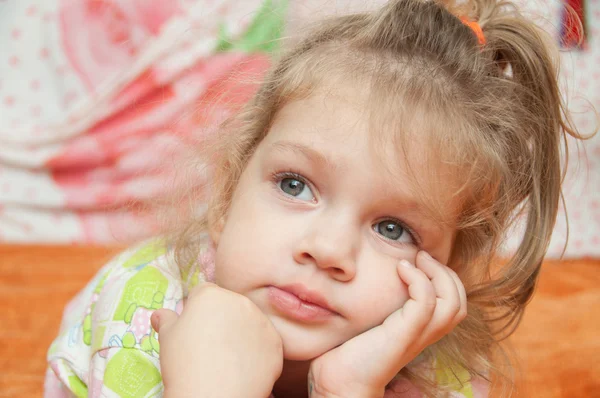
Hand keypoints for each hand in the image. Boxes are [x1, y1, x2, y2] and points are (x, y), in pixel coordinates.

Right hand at [151, 283, 283, 397]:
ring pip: (251, 323)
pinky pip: (266, 343)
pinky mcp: (276, 342)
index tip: (196, 330)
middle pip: (230, 306)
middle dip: (223, 320)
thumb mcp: (167, 338)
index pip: (205, 293)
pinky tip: (244, 368)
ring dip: (243, 335)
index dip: (198, 311)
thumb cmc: (184, 364)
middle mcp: (239, 301)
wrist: (212, 396)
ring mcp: (261, 321)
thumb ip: (166, 320)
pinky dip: (258, 354)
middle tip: (212, 346)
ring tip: (228, 359)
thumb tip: (159, 314)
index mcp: (211, 294)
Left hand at [308, 251, 466, 397]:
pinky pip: (425, 303)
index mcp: (420, 331)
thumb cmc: (346, 351)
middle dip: (447, 273)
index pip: (454, 305)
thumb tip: (366, 274)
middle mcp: (423, 335)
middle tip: (421, 256)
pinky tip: (399, 269)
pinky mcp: (402, 336)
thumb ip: (379, 303)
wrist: (337, 382)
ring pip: (452, 304)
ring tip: (414, 260)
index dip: (446, 279)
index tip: (420, 260)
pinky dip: (418, 280)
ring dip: (437, 274)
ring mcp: (414, 337)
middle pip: (459, 304)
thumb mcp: (370, 320)